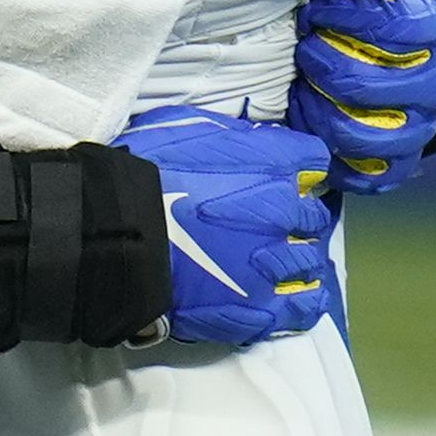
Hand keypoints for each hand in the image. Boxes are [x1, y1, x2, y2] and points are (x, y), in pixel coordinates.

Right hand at [117, 103, 338, 345]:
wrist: (121, 231)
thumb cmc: (149, 169)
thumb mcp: (193, 126)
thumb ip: (237, 138)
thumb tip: (259, 143)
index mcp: (275, 165)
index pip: (315, 165)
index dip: (299, 172)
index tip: (284, 178)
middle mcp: (287, 212)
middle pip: (314, 217)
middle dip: (297, 218)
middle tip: (271, 223)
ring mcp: (277, 263)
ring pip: (312, 262)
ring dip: (297, 259)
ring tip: (275, 262)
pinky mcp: (263, 308)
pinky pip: (303, 308)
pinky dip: (300, 301)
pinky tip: (288, 296)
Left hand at [296, 0, 435, 190]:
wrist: (395, 19)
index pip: (401, 26)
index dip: (351, 19)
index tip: (317, 9)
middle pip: (383, 86)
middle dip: (329, 65)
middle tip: (304, 46)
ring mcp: (422, 120)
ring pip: (376, 135)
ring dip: (325, 112)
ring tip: (301, 86)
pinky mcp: (401, 156)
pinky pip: (375, 174)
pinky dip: (337, 158)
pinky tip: (311, 127)